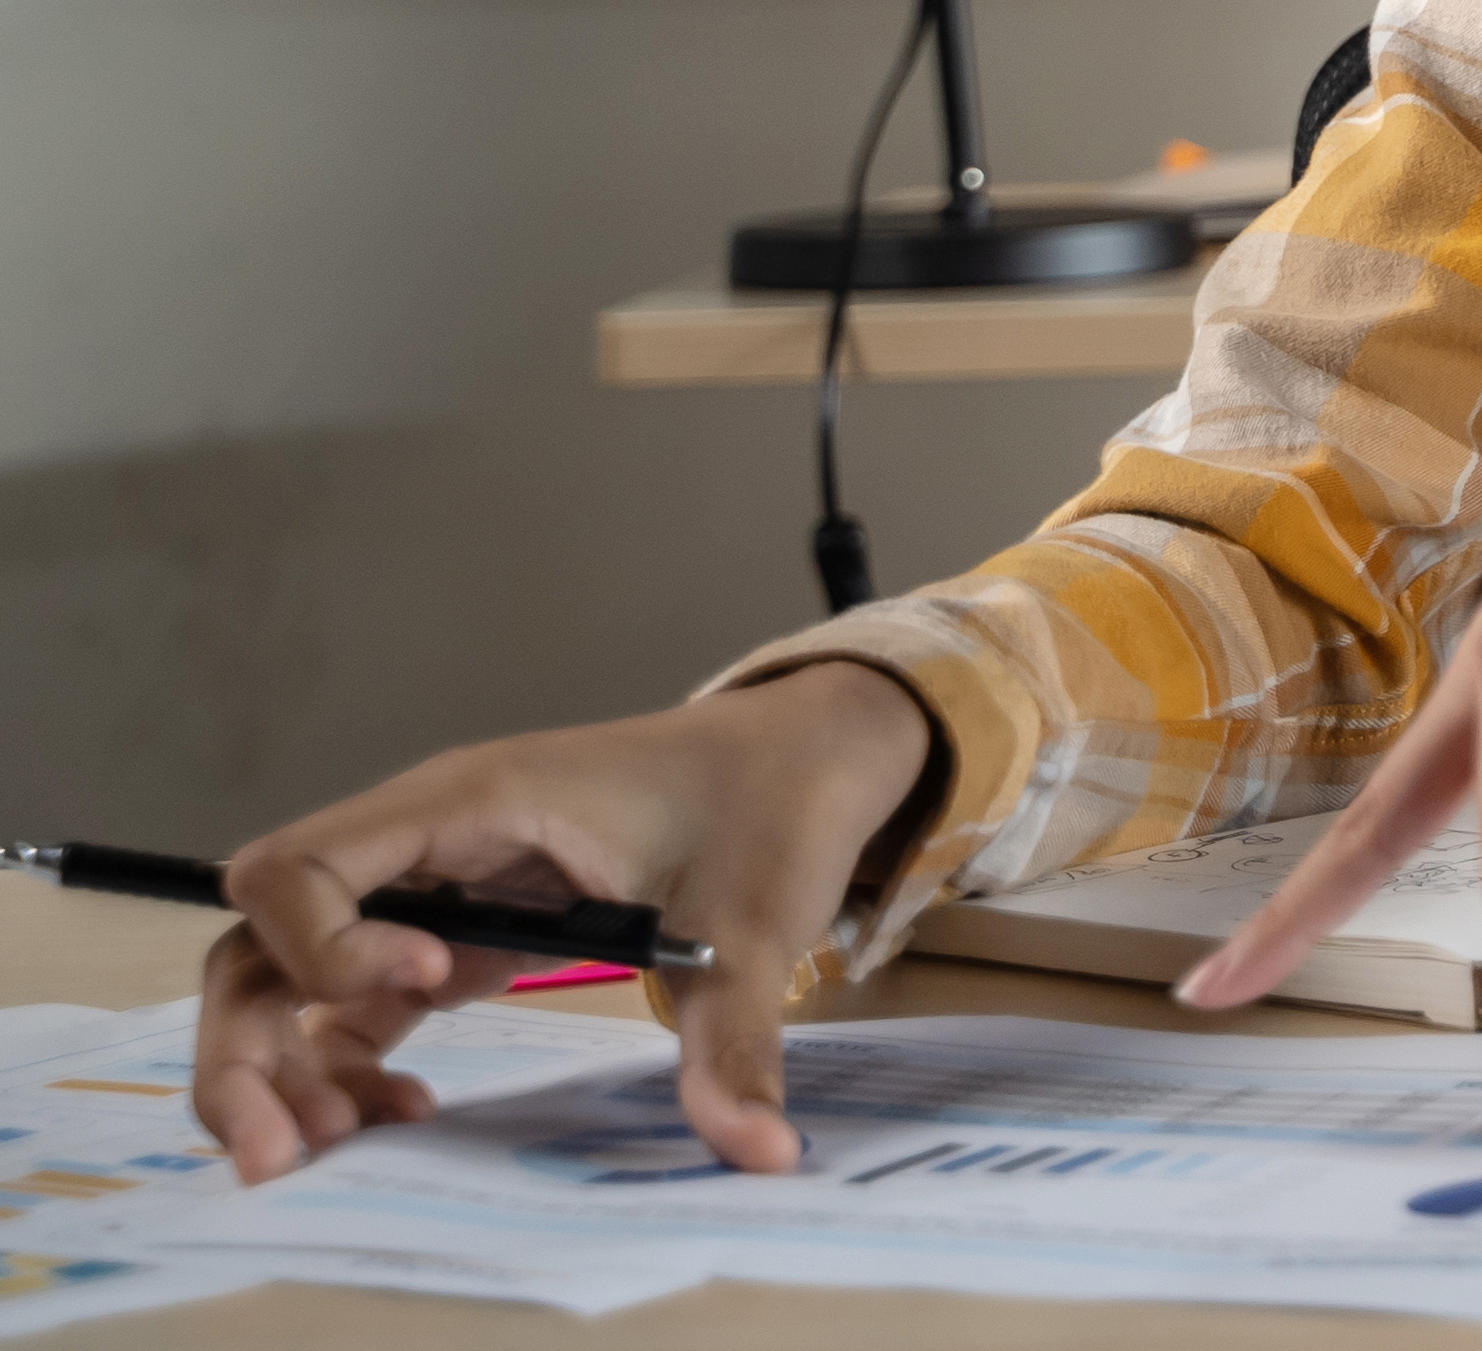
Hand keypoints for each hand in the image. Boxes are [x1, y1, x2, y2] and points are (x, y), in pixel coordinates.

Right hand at [192, 662, 936, 1180]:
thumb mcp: (754, 921)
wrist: (803, 761)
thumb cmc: (766, 804)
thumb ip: (733, 1036)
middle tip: (278, 1151)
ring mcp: (429, 892)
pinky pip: (352, 1002)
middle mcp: (424, 843)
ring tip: (322, 1149)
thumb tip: (758, 1151)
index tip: (430, 980)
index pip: (300, 865)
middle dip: (246, 1045)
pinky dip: (342, 1064)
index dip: (326, 941)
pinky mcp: (451, 935)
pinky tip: (396, 1113)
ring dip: (279, 1066)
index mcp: (471, 803)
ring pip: (289, 978)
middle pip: (261, 937)